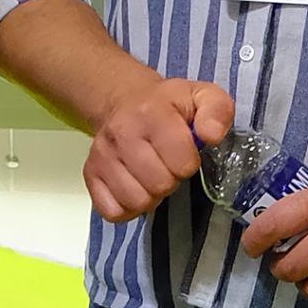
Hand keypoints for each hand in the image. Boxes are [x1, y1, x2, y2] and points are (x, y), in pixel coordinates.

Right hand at [86, 77, 234, 221]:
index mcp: (152, 112)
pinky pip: (112, 211)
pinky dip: (127, 207)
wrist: (126, 100)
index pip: (182, 163)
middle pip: (159, 185)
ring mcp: (102, 155)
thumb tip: (211, 135)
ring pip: (135, 201)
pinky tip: (135, 187)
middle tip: (168, 165)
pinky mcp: (90, 173)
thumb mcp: (202, 96)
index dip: (189, 162)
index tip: (185, 153)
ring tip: (152, 176)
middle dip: (171, 179)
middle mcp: (121, 132)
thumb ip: (217, 110)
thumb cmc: (170, 105)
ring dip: (150, 195)